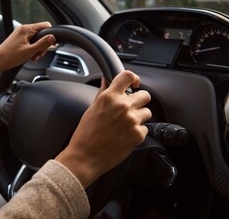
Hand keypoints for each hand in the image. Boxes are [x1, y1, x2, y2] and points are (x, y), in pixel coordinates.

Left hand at [0, 22, 55, 89]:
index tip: (51, 46)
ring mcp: (20, 34)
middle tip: (38, 55)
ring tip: (32, 57)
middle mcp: (23, 29)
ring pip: (36, 39)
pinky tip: (29, 57)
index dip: (50, 35)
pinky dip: (31, 49)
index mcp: (26, 29)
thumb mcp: (30, 51)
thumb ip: (43, 44)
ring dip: (37, 49)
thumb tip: (53, 37)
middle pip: (41, 34)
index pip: (45, 26)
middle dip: (42, 45)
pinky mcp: (18, 40)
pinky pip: (30, 42)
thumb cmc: (10, 57)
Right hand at [55, 70, 151, 187]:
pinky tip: (124, 136)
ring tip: (125, 125)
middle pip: (145, 95)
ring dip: (139, 117)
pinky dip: (137, 132)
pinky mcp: (138, 135)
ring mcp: (132, 121)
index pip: (128, 76)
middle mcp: (123, 106)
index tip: (134, 84)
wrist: (85, 157)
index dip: (134, 78)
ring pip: (147, 112)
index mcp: (109, 97)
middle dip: (138, 101)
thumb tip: (107, 80)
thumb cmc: (85, 135)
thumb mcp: (91, 109)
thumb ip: (103, 93)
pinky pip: (145, 128)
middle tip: (130, 109)